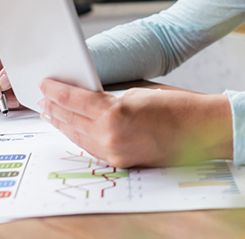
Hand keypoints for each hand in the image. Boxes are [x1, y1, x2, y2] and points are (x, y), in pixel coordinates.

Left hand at [37, 79, 232, 167]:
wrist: (202, 130)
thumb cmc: (178, 106)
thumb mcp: (138, 92)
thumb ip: (110, 98)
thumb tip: (89, 99)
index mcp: (114, 113)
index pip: (75, 100)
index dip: (57, 91)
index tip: (45, 84)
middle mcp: (111, 136)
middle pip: (72, 120)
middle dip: (55, 109)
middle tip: (42, 99)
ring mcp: (116, 152)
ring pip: (79, 137)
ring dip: (63, 125)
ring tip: (51, 114)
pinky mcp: (122, 162)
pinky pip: (93, 148)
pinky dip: (80, 137)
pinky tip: (74, 129)